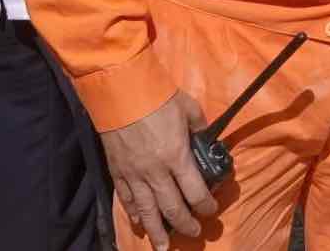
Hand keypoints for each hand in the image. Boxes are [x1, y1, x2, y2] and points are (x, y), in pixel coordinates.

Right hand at [101, 91, 216, 248]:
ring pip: (147, 212)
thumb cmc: (160, 99)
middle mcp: (155, 172)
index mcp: (176, 157)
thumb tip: (207, 139)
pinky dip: (134, 215)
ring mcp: (134, 175)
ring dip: (157, 231)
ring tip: (164, 247)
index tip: (211, 212)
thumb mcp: (190, 109)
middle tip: (194, 233)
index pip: (195, 191)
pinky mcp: (118, 173)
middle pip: (172, 207)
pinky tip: (141, 224)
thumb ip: (200, 128)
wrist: (122, 94)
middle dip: (184, 224)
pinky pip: (126, 200)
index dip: (204, 206)